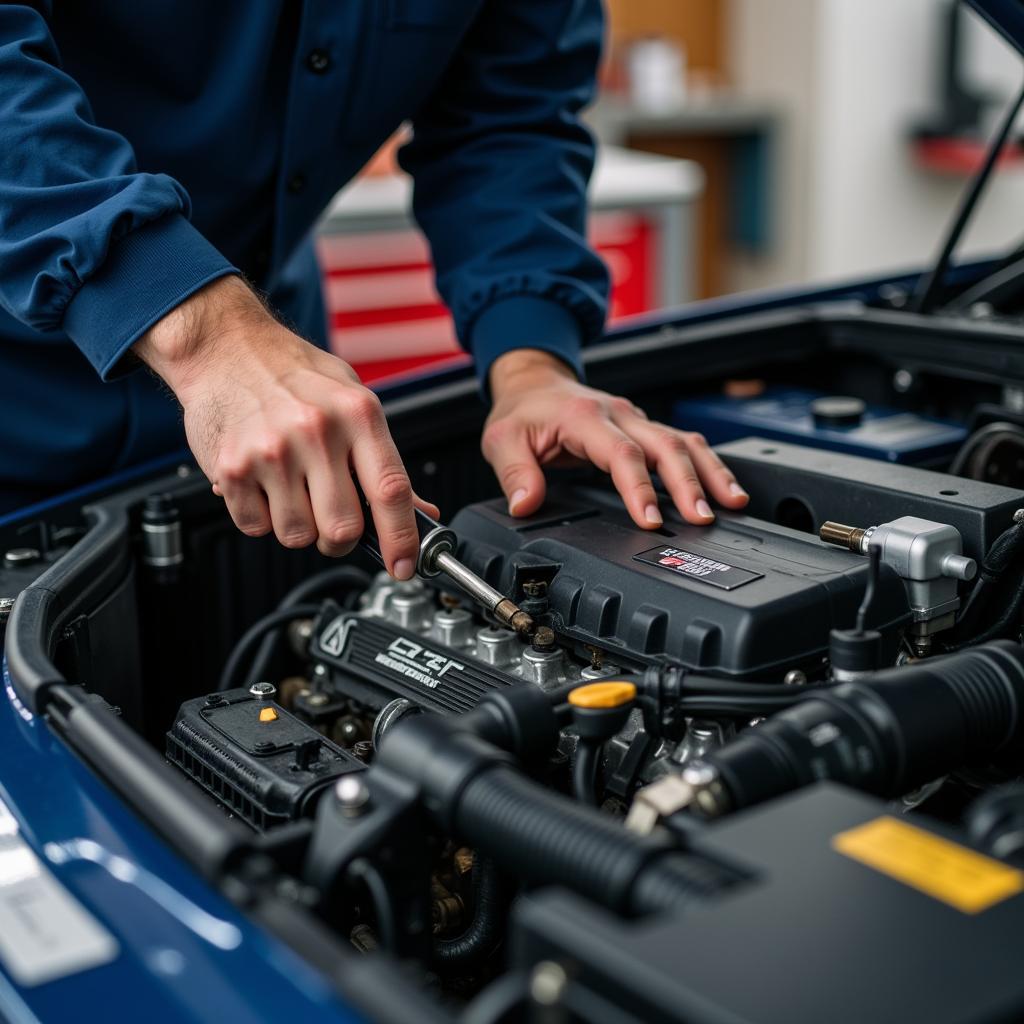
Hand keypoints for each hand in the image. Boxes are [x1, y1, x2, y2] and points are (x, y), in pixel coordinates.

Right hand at [134, 276, 435, 576]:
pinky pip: (255, 526)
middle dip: (341, 540)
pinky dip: (261, 517)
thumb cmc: (294, 375)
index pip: (391, 490)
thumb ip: (386, 463)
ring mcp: (272, 450)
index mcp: (358, 414)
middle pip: (342, 529)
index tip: (404, 566)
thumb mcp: (354, 402)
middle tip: (332, 519)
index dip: (402, 538)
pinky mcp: (233, 467)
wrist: (226, 347)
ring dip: (298, 527)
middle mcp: (316, 431)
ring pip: (297, 535)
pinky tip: (263, 484)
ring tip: (291, 489)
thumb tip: (422, 513)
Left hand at [483, 349, 748, 526]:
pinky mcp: (644, 427)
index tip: (652, 519)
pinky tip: (725, 488)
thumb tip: (526, 505)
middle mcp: (619, 414)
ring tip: (733, 503)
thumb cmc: (522, 412)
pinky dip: (707, 465)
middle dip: (689, 483)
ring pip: (683, 441)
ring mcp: (636, 419)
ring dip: (710, 472)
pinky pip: (683, 442)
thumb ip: (515, 473)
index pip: (621, 453)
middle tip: (703, 518)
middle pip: (666, 444)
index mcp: (584, 416)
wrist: (533, 383)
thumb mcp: (503, 439)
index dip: (639, 487)